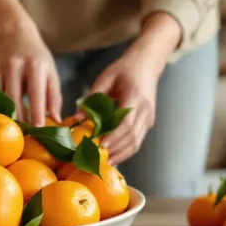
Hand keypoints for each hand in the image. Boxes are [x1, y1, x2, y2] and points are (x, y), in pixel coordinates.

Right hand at [0, 28, 60, 125]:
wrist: (12, 33)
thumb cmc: (36, 57)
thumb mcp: (50, 71)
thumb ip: (54, 96)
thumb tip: (57, 121)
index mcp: (34, 65)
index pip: (35, 93)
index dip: (36, 113)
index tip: (38, 129)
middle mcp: (13, 66)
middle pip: (13, 99)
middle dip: (18, 120)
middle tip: (24, 136)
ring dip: (2, 117)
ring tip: (9, 132)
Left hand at [87, 12, 180, 164]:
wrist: (147, 63)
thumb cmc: (125, 68)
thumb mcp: (106, 78)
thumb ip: (92, 97)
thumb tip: (77, 117)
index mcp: (135, 97)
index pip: (126, 122)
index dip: (114, 136)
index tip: (102, 144)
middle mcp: (146, 110)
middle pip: (132, 136)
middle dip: (116, 150)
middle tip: (99, 158)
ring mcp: (149, 117)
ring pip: (137, 142)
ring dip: (122, 154)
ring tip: (106, 162)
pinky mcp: (148, 122)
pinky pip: (138, 140)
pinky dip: (126, 150)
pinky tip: (114, 156)